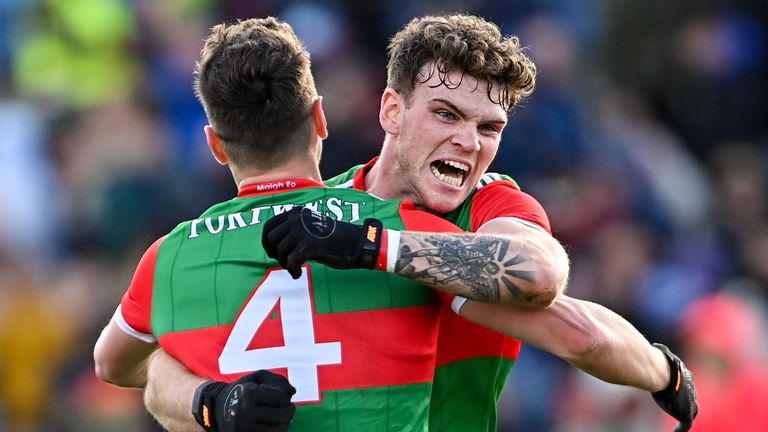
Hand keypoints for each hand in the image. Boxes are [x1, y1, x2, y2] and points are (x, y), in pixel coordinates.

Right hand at [193, 370, 295, 431]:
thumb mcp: (257, 378)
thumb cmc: (244, 390)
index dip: (285, 396)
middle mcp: (245, 411)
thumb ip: (278, 380)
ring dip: (285, 422)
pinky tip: (275, 424)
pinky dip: (277, 431)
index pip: (281, 397)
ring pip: (279, 429)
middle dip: (290, 410)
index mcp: (248, 393)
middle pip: (282, 415)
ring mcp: (244, 428)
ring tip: (282, 416)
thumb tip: (292, 392)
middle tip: (289, 408)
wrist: (218, 408)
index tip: (280, 395)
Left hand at [262, 207, 383, 277]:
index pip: (269, 225)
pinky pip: (291, 262)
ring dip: (284, 263)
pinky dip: (292, 271)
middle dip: (274, 253)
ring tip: (294, 268)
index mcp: (296, 213)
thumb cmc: (334, 238)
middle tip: (283, 262)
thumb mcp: (310, 227)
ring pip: (280, 251)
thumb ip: (294, 231)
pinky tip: (298, 274)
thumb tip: (275, 246)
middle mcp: (297, 219)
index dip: (266, 241)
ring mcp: (302, 231)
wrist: (355, 242)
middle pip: (271, 238)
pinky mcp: (309, 245)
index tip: (272, 252)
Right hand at [651, 343, 697, 431]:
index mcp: (685, 374)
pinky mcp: (686, 413)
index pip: (686, 382)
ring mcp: (690, 401)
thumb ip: (656, 352)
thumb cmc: (656, 362)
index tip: (675, 390)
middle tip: (679, 406)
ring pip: (692, 410)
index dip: (682, 387)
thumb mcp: (658, 355)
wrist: (661, 372)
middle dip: (688, 401)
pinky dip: (681, 429)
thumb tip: (650, 344)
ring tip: (680, 421)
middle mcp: (690, 388)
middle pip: (692, 397)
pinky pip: (686, 425)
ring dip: (686, 414)